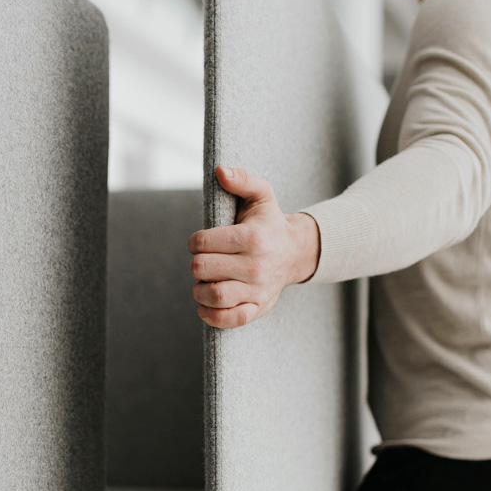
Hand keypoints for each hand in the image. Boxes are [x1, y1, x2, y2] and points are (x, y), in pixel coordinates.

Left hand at [187, 165, 320, 328]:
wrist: (296, 252)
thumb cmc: (270, 222)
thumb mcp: (261, 195)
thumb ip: (241, 180)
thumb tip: (220, 171)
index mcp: (253, 237)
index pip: (203, 242)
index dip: (194, 241)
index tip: (201, 241)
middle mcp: (256, 265)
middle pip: (202, 269)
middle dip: (196, 263)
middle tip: (204, 260)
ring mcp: (258, 289)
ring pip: (213, 295)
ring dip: (198, 289)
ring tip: (204, 280)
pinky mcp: (259, 308)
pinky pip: (229, 319)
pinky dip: (210, 315)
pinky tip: (205, 304)